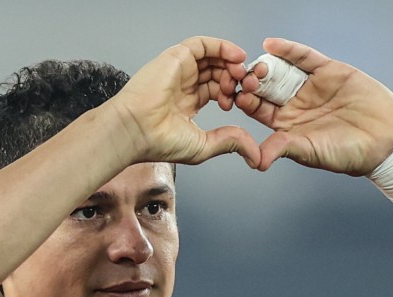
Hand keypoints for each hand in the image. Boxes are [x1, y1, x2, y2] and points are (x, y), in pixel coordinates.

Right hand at [109, 36, 261, 167]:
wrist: (136, 130)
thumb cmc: (159, 142)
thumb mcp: (204, 146)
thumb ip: (231, 144)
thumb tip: (256, 156)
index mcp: (187, 104)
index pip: (217, 91)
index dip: (234, 94)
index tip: (243, 102)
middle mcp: (184, 85)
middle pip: (217, 73)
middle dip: (236, 78)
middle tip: (247, 86)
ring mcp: (179, 71)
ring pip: (212, 57)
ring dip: (231, 63)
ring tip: (242, 73)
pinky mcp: (176, 58)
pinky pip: (202, 44)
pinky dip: (222, 47)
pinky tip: (236, 57)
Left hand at [236, 37, 392, 173]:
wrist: (385, 140)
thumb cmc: (347, 153)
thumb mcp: (310, 152)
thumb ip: (283, 148)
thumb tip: (256, 161)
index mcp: (286, 124)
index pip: (258, 109)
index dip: (246, 101)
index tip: (235, 97)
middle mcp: (294, 102)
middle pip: (265, 86)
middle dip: (252, 80)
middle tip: (242, 77)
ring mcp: (310, 85)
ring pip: (282, 70)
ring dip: (267, 65)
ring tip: (256, 64)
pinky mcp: (328, 71)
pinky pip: (304, 57)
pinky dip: (288, 50)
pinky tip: (271, 45)